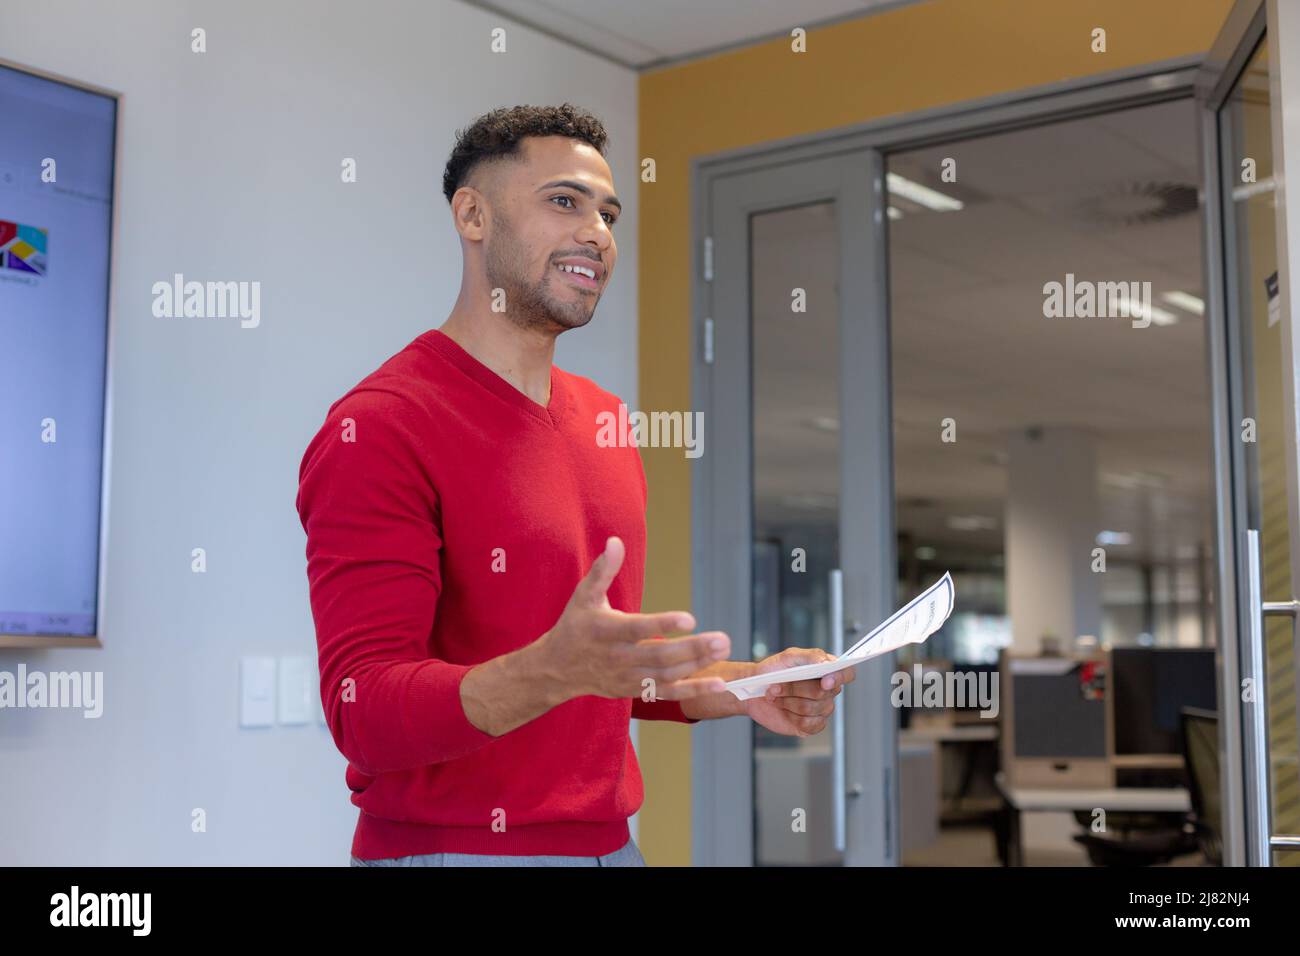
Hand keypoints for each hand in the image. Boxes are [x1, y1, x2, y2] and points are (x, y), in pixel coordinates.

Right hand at [536, 536, 730, 702]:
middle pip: (658, 656)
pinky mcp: (634, 691)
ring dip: (697, 665)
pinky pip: (666, 693)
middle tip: (722, 640)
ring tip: (723, 650)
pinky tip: (718, 683)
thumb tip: (615, 541)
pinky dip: (692, 690)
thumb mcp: (583, 596)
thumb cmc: (576, 625)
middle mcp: (617, 657)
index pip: (636, 629)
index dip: (662, 625)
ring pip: (666, 675)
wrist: (557, 669)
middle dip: (692, 649)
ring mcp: (627, 678)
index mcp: (604, 631)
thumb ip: (602, 570)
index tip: (690, 619)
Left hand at [744, 648, 854, 736]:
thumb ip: (810, 656)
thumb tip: (827, 662)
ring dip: (788, 702)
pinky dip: (791, 716)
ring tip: (775, 695)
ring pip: (812, 709)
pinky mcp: (811, 726)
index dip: (840, 677)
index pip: (847, 673)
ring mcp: (821, 709)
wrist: (755, 691)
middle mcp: (828, 691)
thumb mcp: (788, 657)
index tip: (825, 680)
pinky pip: (809, 725)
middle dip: (795, 689)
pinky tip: (783, 709)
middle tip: (776, 685)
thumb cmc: (773, 671)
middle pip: (823, 693)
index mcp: (826, 670)